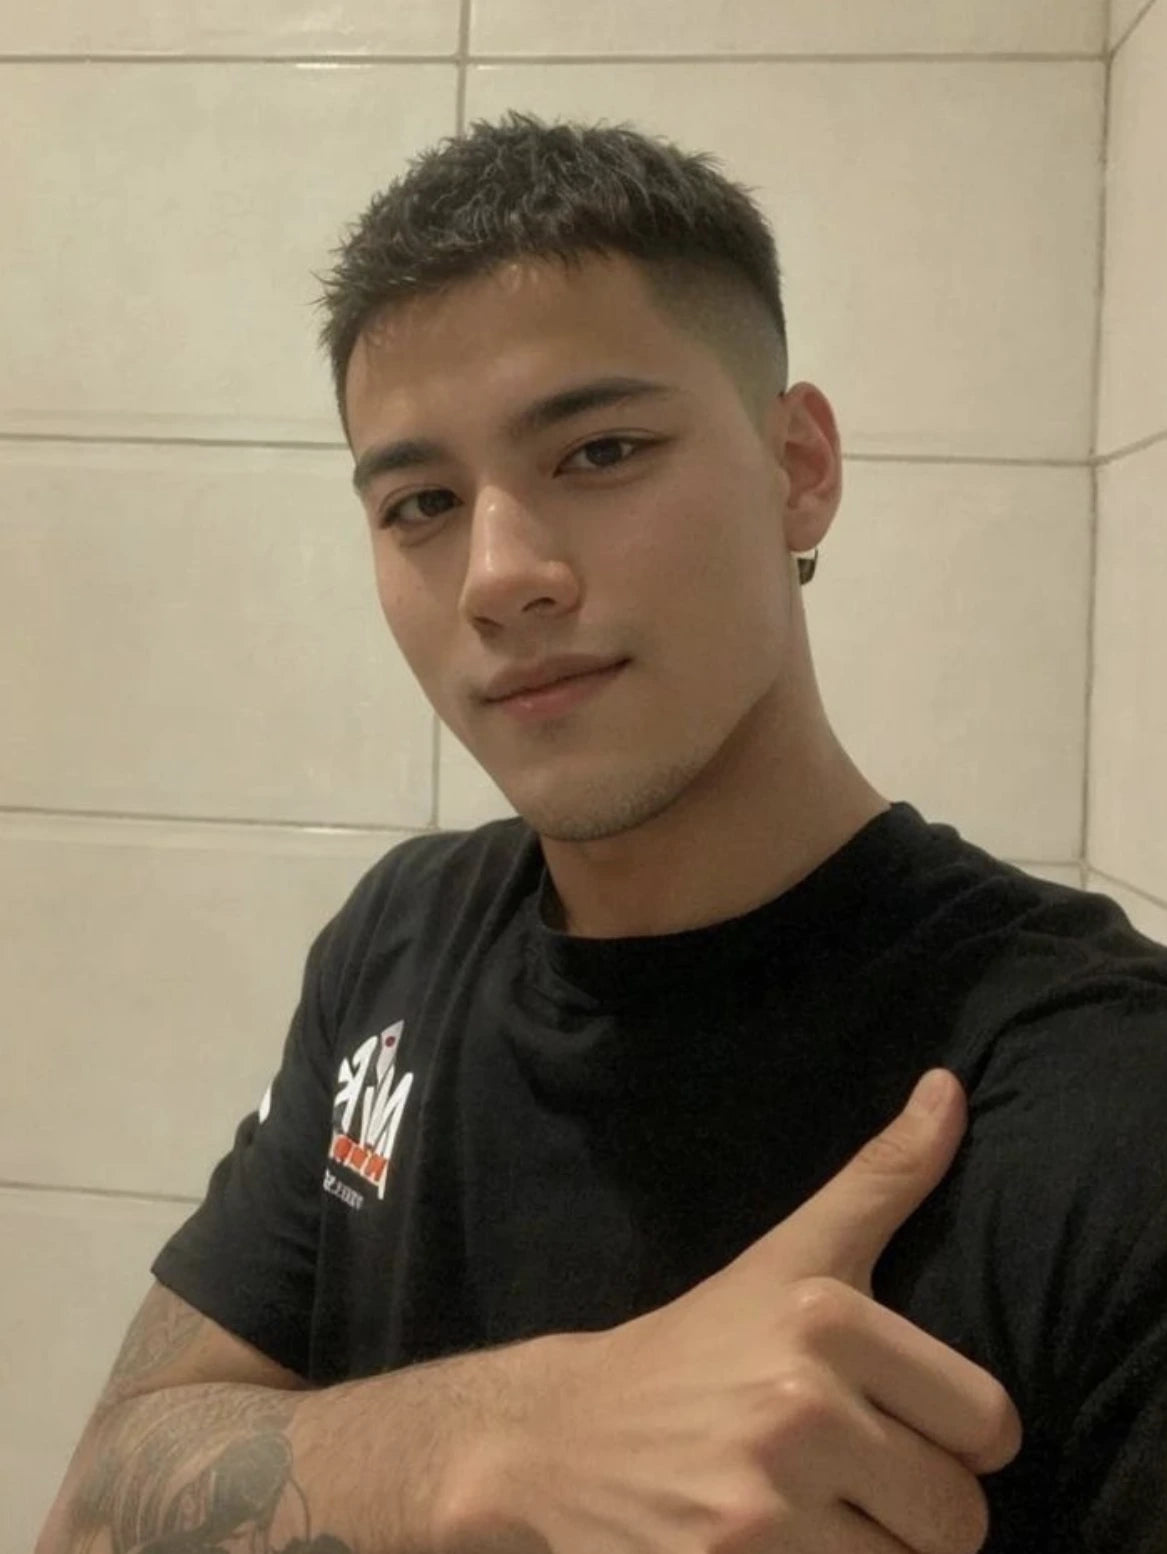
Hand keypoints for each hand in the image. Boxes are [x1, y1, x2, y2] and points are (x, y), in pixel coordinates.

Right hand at [450, 1069, 1022, 1553]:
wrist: (560, 1438)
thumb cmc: (698, 1346)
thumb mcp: (791, 1255)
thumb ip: (882, 1176)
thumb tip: (949, 1087)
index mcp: (825, 1319)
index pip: (989, 1424)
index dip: (955, 1438)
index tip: (900, 1426)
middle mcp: (798, 1408)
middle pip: (959, 1517)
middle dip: (917, 1513)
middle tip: (851, 1486)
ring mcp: (761, 1507)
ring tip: (817, 1524)